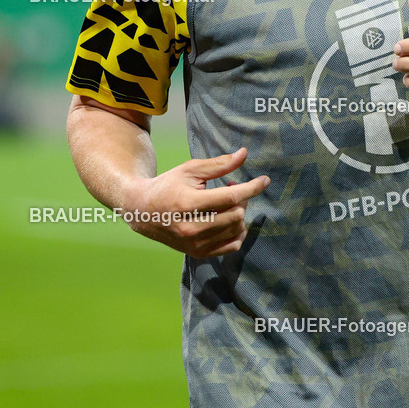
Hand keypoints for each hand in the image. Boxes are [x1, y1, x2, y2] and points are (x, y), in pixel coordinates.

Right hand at [121, 147, 269, 257]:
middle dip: (242, 199)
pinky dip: (237, 232)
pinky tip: (230, 219)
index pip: (231, 198)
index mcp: (189, 204)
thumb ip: (219, 164)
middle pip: (236, 215)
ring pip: (236, 230)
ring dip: (239, 214)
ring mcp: (195, 244)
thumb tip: (244, 154)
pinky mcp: (198, 253)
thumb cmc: (169, 185)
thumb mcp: (191, 169)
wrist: (143, 212)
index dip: (252, 188)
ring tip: (227, 202)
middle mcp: (192, 228)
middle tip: (232, 187)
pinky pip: (231, 246)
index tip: (265, 180)